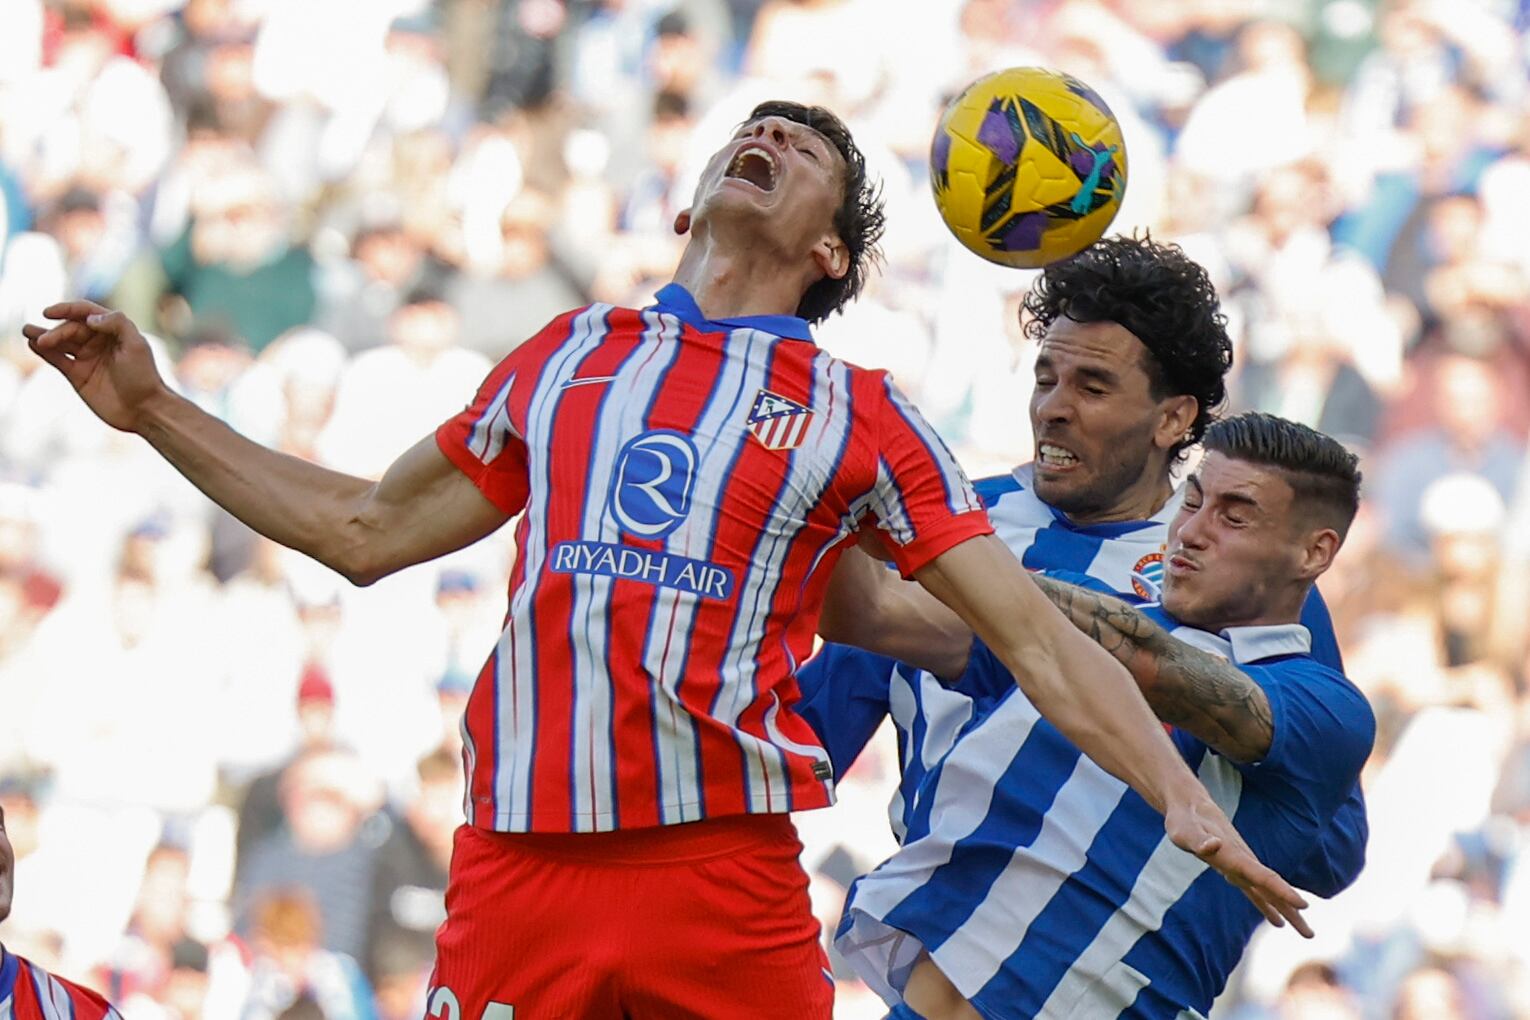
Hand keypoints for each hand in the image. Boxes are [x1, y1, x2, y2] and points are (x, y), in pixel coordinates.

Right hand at [23, 301, 172, 432]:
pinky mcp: (78, 375)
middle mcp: (99, 342)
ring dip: (44, 336)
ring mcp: (87, 358)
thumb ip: (116, 324)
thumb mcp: (136, 345)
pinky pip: (58, 359)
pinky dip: (45, 352)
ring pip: (61, 343)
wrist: (144, 409)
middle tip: (44, 339)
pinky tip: (34, 345)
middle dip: (56, 331)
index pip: (86, 313)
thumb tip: (90, 318)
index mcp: (114, 331)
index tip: (49, 312)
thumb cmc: (144, 376)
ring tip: (27, 331)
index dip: (67, 309)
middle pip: (71, 329)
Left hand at [1164, 790, 1313, 937]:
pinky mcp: (1234, 868)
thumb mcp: (1185, 832)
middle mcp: (1242, 862)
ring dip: (1286, 911)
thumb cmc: (1183, 821)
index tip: (1303, 905)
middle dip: (1291, 910)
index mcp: (1234, 856)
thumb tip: (1214, 845)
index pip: (1263, 876)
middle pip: (1272, 889)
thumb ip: (1199, 840)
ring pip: (1267, 892)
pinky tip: (1276, 920)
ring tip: (1306, 932)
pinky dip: (1266, 905)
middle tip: (1310, 934)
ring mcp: (1240, 866)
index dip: (1282, 891)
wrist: (1190, 806)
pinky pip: (1254, 890)